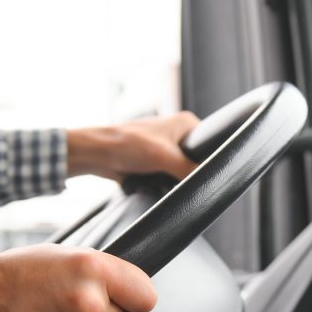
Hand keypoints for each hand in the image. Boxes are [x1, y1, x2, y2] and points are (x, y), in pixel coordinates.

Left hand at [67, 111, 199, 181]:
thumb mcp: (165, 157)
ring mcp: (166, 149)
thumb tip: (209, 184)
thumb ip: (189, 170)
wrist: (98, 155)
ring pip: (183, 172)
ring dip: (176, 181)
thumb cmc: (127, 145)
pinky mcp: (155, 163)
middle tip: (186, 181)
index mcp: (186, 123)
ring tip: (170, 184)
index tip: (210, 175)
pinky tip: (161, 187)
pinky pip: (169, 178)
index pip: (212, 144)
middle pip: (198, 161)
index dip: (211, 161)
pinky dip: (165, 184)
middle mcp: (178, 134)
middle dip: (192, 174)